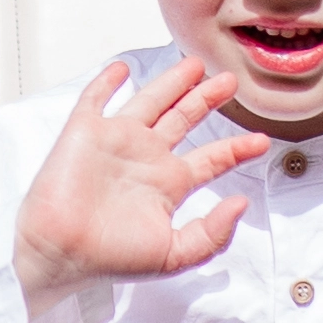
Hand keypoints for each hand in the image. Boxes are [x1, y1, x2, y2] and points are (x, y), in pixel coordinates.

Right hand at [15, 56, 261, 309]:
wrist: (60, 251)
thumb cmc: (109, 258)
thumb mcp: (174, 255)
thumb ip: (212, 234)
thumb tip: (241, 203)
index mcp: (167, 185)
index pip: (210, 160)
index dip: (237, 148)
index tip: (262, 142)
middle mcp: (145, 159)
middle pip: (184, 120)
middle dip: (207, 99)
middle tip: (230, 81)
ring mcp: (115, 142)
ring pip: (151, 101)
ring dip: (172, 82)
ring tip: (195, 64)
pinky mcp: (84, 131)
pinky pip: (96, 98)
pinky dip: (107, 81)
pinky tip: (121, 67)